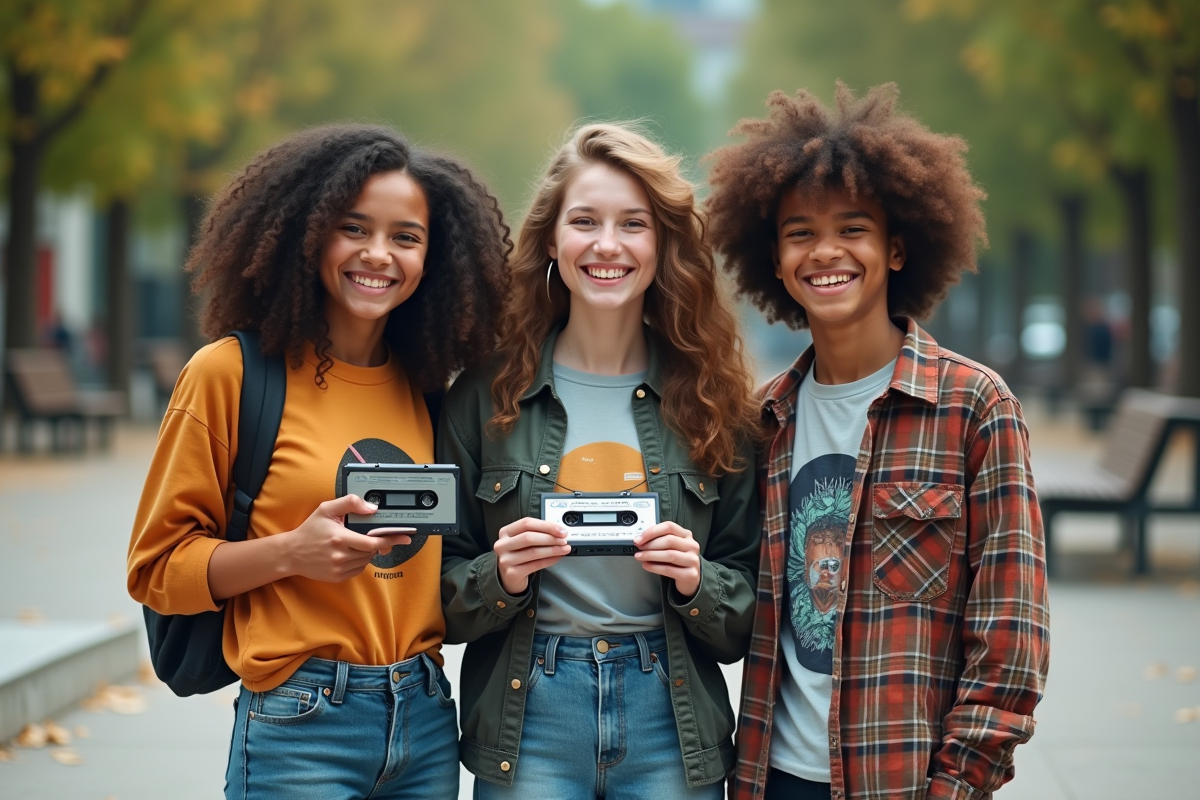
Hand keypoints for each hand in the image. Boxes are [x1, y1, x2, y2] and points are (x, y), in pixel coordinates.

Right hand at [280, 495, 411, 581]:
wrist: (292, 553)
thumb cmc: (310, 530)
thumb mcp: (326, 509)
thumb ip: (349, 503)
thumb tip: (371, 508)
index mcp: (339, 538)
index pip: (372, 542)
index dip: (390, 539)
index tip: (404, 537)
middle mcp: (340, 555)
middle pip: (371, 551)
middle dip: (378, 543)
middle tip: (378, 536)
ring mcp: (339, 568)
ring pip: (366, 560)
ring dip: (368, 551)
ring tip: (357, 542)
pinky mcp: (338, 577)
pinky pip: (358, 569)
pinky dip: (360, 560)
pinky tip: (351, 552)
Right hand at [494, 517, 570, 595]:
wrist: (508, 578)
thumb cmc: (518, 556)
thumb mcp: (522, 541)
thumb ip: (537, 533)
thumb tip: (558, 530)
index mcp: (505, 532)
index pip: (526, 523)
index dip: (546, 525)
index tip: (560, 530)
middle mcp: (503, 545)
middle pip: (529, 537)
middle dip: (550, 538)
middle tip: (564, 540)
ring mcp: (506, 560)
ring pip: (533, 552)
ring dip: (553, 550)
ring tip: (564, 549)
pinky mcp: (512, 573)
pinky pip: (536, 564)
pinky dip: (550, 560)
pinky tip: (557, 557)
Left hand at [633, 522, 700, 597]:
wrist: (690, 579)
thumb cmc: (678, 561)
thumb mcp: (673, 547)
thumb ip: (660, 540)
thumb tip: (640, 540)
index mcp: (686, 535)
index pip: (669, 527)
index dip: (652, 531)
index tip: (639, 538)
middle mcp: (692, 545)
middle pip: (669, 540)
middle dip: (650, 544)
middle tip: (639, 548)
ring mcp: (693, 560)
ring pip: (669, 555)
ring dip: (650, 555)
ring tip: (640, 556)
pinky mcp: (690, 574)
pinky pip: (669, 569)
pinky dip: (655, 567)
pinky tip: (646, 565)